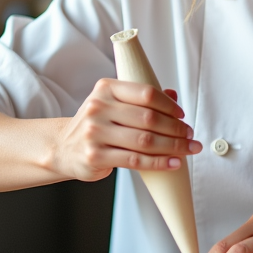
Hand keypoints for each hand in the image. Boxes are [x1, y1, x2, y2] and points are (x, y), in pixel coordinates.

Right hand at [51, 80, 200, 181]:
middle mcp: (98, 108)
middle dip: (176, 128)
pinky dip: (159, 162)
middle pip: (149, 119)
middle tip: (190, 135)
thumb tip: (173, 96)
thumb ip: (141, 99)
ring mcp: (95, 133)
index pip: (146, 93)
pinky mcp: (96, 156)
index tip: (181, 115)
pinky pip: (136, 160)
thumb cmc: (95, 125)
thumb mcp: (113, 104)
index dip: (169, 105)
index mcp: (106, 89)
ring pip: (145, 141)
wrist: (62, 148)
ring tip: (188, 148)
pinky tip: (173, 162)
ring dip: (173, 146)